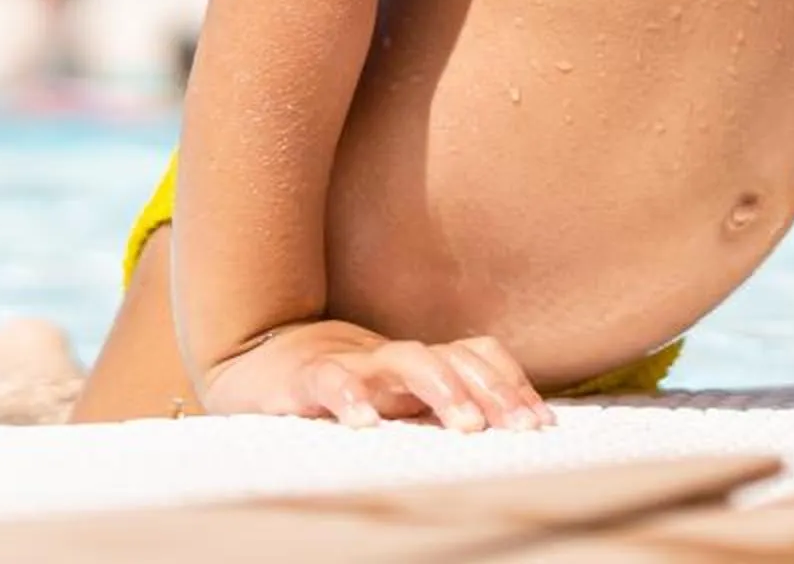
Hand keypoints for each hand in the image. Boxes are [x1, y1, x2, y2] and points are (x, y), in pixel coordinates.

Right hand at [198, 319, 552, 431]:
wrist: (253, 362)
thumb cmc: (336, 391)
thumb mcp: (395, 404)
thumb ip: (438, 412)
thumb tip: (505, 436)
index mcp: (419, 366)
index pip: (478, 356)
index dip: (512, 383)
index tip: (541, 424)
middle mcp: (392, 360)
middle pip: (455, 356)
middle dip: (492, 391)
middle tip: (517, 429)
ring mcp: (352, 364)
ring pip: (405, 358)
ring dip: (441, 387)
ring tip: (465, 427)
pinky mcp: (304, 379)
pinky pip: (330, 381)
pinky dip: (349, 397)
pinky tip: (366, 424)